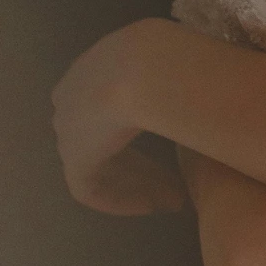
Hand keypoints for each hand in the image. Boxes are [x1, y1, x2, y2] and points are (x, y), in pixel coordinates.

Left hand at [52, 22, 182, 211]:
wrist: (142, 70)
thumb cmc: (161, 59)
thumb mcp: (165, 62)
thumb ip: (168, 79)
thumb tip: (196, 92)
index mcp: (89, 74)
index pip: (108, 112)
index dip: (139, 131)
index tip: (169, 149)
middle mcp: (72, 103)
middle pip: (105, 144)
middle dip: (141, 166)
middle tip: (175, 183)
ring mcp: (69, 132)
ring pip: (101, 167)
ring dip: (138, 184)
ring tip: (173, 199)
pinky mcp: (74, 161)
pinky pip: (91, 190)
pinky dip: (121, 200)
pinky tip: (152, 206)